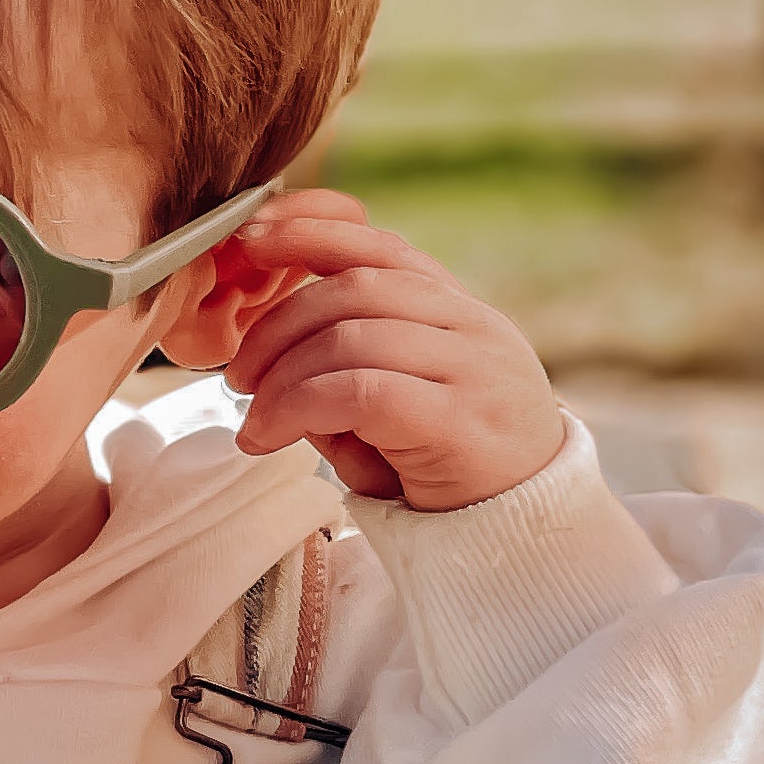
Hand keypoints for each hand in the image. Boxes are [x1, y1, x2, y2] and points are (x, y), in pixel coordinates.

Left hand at [220, 192, 566, 509]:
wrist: (524, 532)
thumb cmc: (445, 467)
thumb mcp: (392, 403)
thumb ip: (342, 366)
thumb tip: (263, 352)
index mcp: (459, 310)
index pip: (383, 247)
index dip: (311, 232)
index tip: (249, 237)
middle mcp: (474, 327)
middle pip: (355, 287)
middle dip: (277, 325)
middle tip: (239, 376)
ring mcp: (474, 370)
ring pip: (350, 337)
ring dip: (280, 378)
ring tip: (254, 421)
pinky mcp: (459, 420)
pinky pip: (358, 391)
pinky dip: (297, 409)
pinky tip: (269, 437)